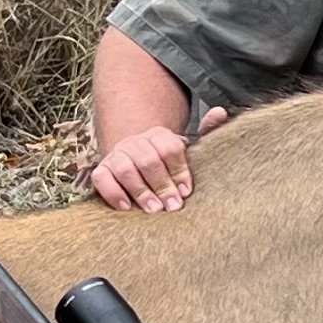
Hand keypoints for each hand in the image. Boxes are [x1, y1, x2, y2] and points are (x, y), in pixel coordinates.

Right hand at [89, 107, 231, 212]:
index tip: (186, 191)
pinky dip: (113, 192)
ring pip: (125, 169)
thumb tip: (220, 112)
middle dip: (162, 184)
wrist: (138, 165)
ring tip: (154, 210)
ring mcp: (117, 156)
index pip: (170, 148)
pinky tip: (127, 207)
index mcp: (159, 135)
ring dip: (140, 190)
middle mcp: (136, 143)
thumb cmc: (168, 164)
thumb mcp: (189, 150)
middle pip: (148, 160)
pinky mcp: (102, 171)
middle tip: (173, 206)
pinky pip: (102, 179)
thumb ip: (207, 132)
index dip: (179, 171)